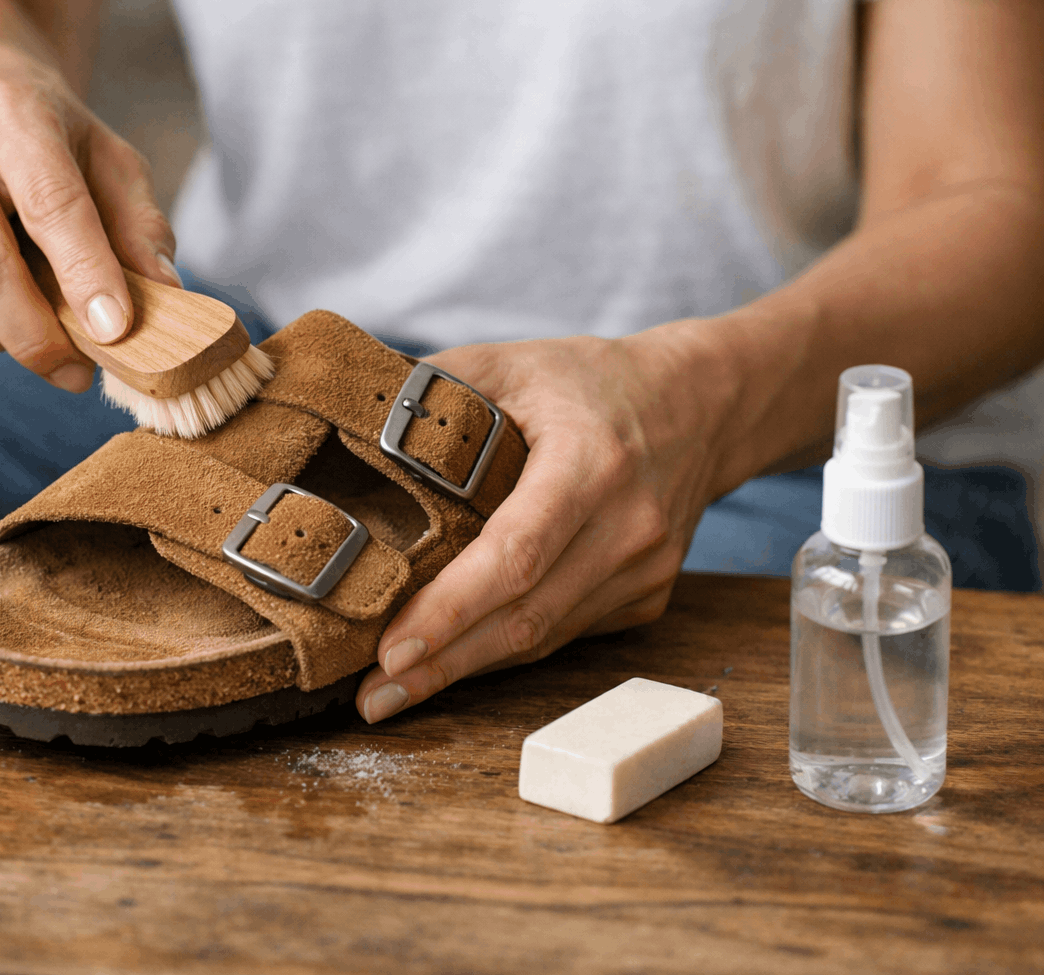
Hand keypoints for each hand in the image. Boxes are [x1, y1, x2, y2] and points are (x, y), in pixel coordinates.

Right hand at [0, 45, 181, 391]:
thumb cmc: (49, 143)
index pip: (50, 203)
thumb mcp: (110, 163)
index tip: (115, 334)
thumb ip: (140, 229)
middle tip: (77, 372)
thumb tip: (166, 298)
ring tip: (32, 324)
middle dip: (37, 337)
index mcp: (13, 114)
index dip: (85, 274)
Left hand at [355, 326, 733, 722]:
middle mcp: (627, 528)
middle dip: (442, 664)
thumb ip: (436, 386)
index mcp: (592, 464)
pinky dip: (505, 651)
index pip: (515, 554)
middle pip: (525, 617)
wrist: (704, 405)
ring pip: (543, 638)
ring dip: (466, 670)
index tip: (391, 648)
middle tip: (372, 695)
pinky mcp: (646, 596)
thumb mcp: (515, 361)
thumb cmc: (595, 380)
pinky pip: (565, 634)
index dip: (451, 610)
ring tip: (394, 692)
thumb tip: (351, 416)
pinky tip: (453, 661)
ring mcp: (644, 571)